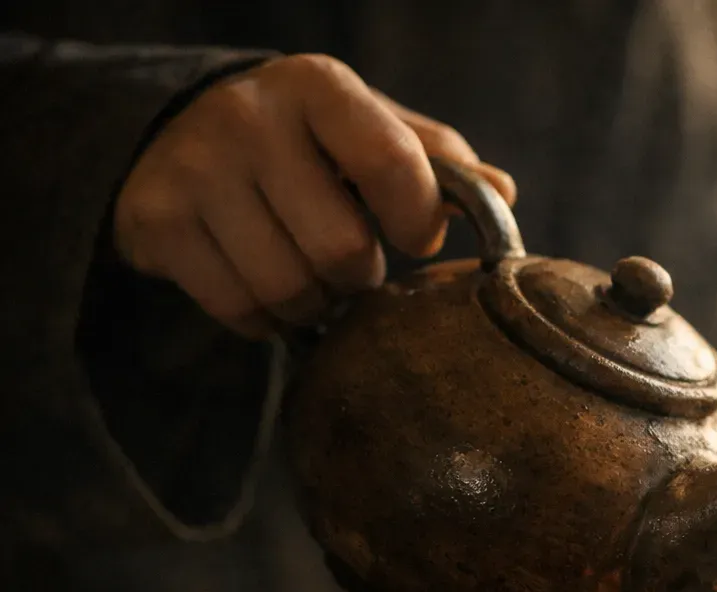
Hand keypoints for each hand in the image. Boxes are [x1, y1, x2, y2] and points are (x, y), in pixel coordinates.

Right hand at [112, 54, 517, 337]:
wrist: (181, 129)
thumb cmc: (309, 142)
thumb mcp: (371, 130)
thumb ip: (436, 161)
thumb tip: (501, 195)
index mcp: (318, 88)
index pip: (393, 164)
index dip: (419, 220)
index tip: (418, 236)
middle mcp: (249, 118)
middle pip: (341, 248)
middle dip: (360, 276)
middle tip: (352, 264)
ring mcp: (195, 168)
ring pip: (289, 289)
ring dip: (314, 305)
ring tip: (311, 277)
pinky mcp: (155, 219)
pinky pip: (238, 309)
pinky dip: (266, 319)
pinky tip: (265, 287)